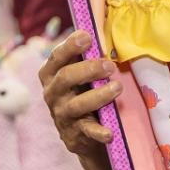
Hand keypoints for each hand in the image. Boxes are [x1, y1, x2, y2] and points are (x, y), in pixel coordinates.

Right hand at [38, 30, 120, 169]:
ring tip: (117, 87)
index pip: (56, 57)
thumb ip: (87, 58)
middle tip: (110, 66)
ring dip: (98, 95)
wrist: (84, 135)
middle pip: (65, 78)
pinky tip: (110, 133)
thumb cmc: (85, 93)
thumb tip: (105, 33)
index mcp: (52, 75)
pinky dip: (99, 132)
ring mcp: (62, 115)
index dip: (70, 46)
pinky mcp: (74, 135)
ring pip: (76, 104)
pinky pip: (87, 132)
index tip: (87, 37)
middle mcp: (52, 94)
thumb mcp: (81, 76)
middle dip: (88, 69)